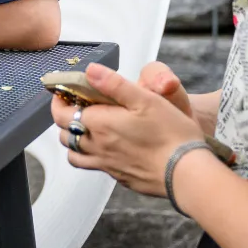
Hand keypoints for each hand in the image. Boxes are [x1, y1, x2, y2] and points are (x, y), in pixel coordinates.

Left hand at [52, 61, 203, 195]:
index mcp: (99, 124)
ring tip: (88, 128)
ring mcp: (107, 164)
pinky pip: (95, 167)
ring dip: (75, 140)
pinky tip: (107, 148)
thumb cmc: (171, 135)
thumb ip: (114, 84)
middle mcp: (97, 146)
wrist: (188, 174)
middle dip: (65, 119)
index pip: (60, 113)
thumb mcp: (145, 99)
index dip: (58, 101)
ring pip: (75, 154)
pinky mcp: (120, 177)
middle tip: (77, 107)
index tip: (65, 92)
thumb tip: (90, 70)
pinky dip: (91, 157)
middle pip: (64, 134)